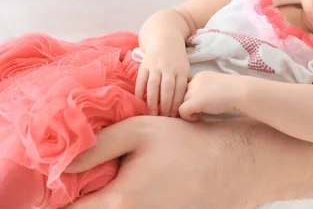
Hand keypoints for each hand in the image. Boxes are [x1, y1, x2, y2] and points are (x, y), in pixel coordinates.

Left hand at [63, 116, 263, 208]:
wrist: (233, 164)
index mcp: (119, 202)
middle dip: (84, 196)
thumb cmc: (186, 143)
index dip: (59, 195)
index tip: (64, 179)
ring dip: (106, 198)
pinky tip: (141, 183)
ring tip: (121, 174)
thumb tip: (61, 164)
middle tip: (89, 175)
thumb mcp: (138, 131)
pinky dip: (127, 201)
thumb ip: (96, 147)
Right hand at [134, 41, 189, 116]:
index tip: (175, 117)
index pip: (180, 90)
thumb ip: (183, 84)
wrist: (165, 38)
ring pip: (153, 86)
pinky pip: (141, 80)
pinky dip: (140, 91)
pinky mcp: (144, 64)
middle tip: (163, 119)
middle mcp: (169, 68)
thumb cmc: (177, 59)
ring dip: (152, 102)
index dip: (177, 104)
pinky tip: (140, 102)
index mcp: (182, 70)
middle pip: (167, 89)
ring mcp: (156, 66)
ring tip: (152, 114)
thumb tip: (184, 105)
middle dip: (165, 106)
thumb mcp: (185, 68)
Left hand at [179, 71, 241, 120]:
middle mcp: (194, 81)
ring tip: (201, 115)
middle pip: (182, 96)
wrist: (241, 92)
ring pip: (180, 103)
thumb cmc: (235, 92)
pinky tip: (200, 117)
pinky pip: (182, 111)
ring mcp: (193, 90)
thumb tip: (199, 102)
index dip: (191, 98)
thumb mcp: (217, 86)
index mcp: (200, 76)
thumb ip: (205, 90)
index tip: (201, 105)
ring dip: (189, 111)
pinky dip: (189, 117)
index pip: (186, 88)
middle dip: (188, 105)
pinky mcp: (194, 101)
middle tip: (199, 112)